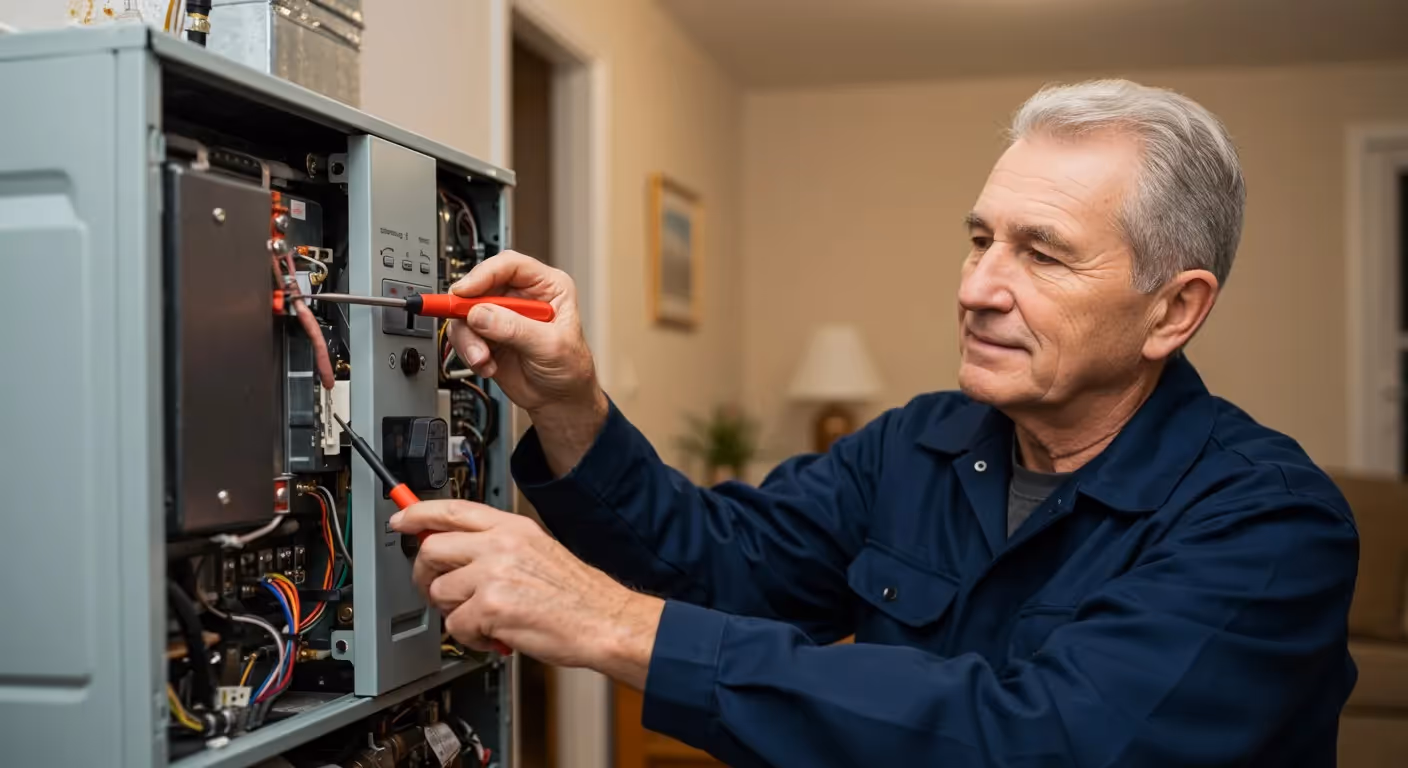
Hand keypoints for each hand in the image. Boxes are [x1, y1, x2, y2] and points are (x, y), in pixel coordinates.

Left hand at [391, 500, 662, 686]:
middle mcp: (500, 544)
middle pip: (432, 548)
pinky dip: (472, 637)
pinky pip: (456, 626)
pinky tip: (495, 634)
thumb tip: (458, 550)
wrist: (604, 620)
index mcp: (512, 527)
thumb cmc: (577, 594)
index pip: (452, 509)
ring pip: (440, 592)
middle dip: (426, 574)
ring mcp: (493, 574)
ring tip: (484, 618)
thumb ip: (497, 545)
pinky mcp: (491, 607)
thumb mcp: (538, 550)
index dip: (417, 513)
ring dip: (455, 612)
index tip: (400, 519)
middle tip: (438, 589)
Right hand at [448, 251, 601, 413]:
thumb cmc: (571, 368)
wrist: (560, 401)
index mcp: (546, 286)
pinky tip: (488, 366)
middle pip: (480, 287)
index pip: (510, 265)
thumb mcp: (550, 346)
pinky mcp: (486, 336)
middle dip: (469, 313)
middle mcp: (520, 296)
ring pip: (465, 313)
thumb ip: (515, 329)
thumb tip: (480, 313)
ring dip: (469, 339)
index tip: (465, 292)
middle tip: (467, 331)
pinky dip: (469, 353)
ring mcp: (501, 316)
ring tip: (483, 359)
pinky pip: (463, 336)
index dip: (484, 274)